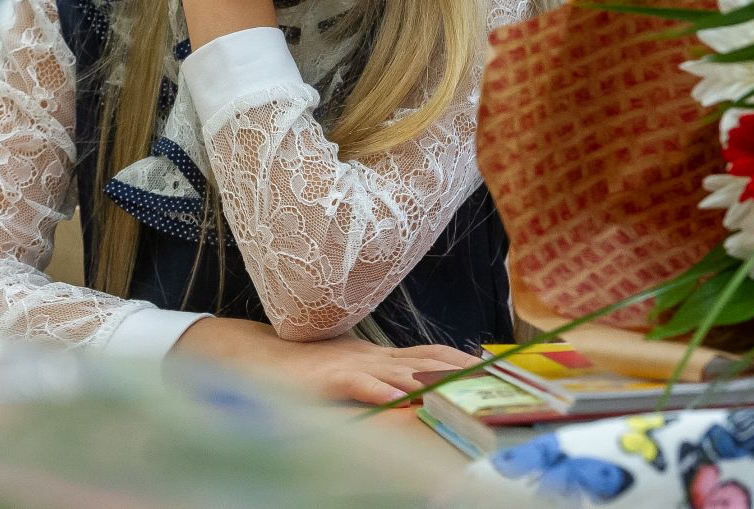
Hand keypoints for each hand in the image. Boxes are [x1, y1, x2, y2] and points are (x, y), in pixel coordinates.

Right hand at [172, 317, 473, 405]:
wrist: (257, 358)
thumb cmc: (301, 368)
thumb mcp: (347, 367)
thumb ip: (376, 376)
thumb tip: (406, 390)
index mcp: (378, 354)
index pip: (429, 352)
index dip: (460, 358)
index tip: (492, 365)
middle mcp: (373, 356)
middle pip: (428, 360)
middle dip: (463, 371)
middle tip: (496, 379)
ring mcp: (354, 365)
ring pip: (405, 372)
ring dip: (436, 381)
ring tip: (465, 392)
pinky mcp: (333, 379)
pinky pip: (365, 386)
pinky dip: (387, 393)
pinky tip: (406, 402)